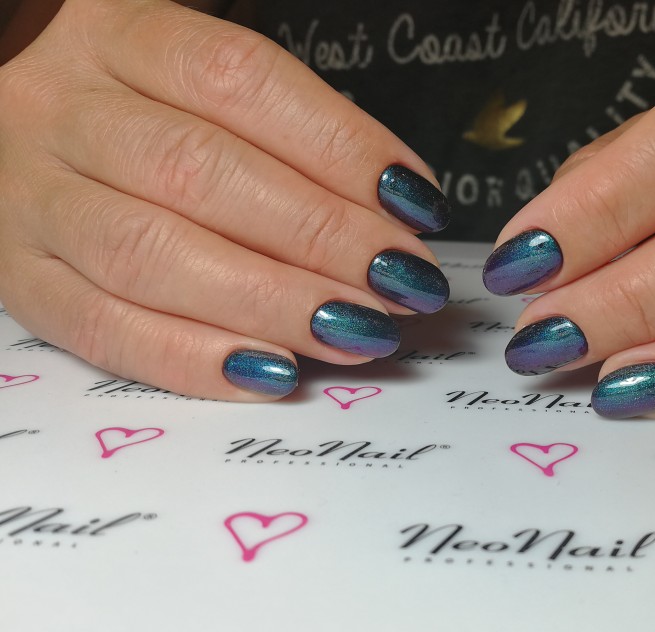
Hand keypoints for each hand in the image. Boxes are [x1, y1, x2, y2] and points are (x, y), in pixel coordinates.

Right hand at [0, 0, 449, 399]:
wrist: (4, 120)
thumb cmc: (133, 107)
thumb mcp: (190, 81)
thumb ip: (281, 135)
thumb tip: (390, 214)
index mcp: (121, 36)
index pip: (241, 81)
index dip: (339, 146)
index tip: (413, 204)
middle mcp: (67, 111)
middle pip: (200, 172)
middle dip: (320, 237)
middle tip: (400, 282)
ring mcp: (33, 198)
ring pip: (149, 253)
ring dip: (270, 303)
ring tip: (358, 331)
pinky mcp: (18, 276)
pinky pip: (98, 327)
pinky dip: (191, 358)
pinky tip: (272, 373)